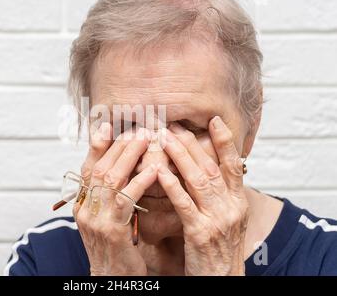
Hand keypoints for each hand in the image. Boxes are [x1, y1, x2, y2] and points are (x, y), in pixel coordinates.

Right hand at [74, 123, 155, 275]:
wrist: (110, 278)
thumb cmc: (114, 247)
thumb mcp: (106, 218)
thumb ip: (109, 195)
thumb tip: (121, 168)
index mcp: (82, 204)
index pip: (88, 167)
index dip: (98, 145)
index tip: (109, 126)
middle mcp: (84, 208)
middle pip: (100, 168)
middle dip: (119, 146)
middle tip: (137, 129)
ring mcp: (95, 219)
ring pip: (110, 178)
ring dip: (129, 156)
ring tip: (145, 139)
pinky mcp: (112, 230)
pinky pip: (126, 199)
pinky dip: (139, 181)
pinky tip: (154, 169)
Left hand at [157, 116, 248, 275]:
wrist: (223, 279)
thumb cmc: (220, 249)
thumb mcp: (228, 219)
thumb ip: (220, 195)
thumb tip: (206, 171)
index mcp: (238, 202)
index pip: (234, 165)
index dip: (225, 141)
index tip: (215, 120)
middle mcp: (231, 207)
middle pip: (211, 167)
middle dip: (193, 143)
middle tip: (174, 124)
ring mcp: (217, 219)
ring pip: (199, 180)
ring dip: (181, 156)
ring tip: (166, 137)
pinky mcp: (200, 233)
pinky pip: (184, 204)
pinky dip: (172, 185)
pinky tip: (160, 171)